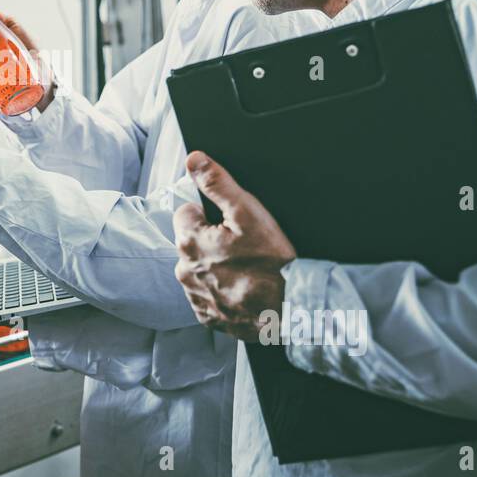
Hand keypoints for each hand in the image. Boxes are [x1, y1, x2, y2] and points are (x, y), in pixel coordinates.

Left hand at [172, 151, 296, 340]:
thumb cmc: (272, 261)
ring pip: (199, 270)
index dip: (208, 215)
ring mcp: (196, 297)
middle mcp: (184, 271)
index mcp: (189, 241)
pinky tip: (243, 288)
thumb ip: (217, 183)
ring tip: (245, 269)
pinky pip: (208, 297)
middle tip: (242, 247)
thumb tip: (194, 160)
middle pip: (191, 242)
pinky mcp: (209, 317)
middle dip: (211, 241)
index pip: (185, 214)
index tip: (229, 225)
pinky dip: (222, 291)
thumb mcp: (248, 212)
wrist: (292, 309)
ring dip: (215, 267)